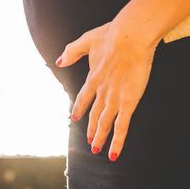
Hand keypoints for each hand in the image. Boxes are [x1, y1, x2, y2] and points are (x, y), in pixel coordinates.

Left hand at [56, 18, 157, 160]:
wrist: (130, 37)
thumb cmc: (112, 35)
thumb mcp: (87, 40)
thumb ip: (72, 51)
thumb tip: (58, 61)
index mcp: (93, 77)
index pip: (83, 98)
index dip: (79, 109)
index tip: (75, 118)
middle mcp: (101, 91)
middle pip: (94, 114)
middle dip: (90, 128)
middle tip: (88, 140)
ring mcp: (114, 98)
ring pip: (105, 124)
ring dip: (100, 138)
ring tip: (97, 148)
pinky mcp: (129, 102)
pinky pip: (122, 126)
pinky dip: (117, 141)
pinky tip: (113, 153)